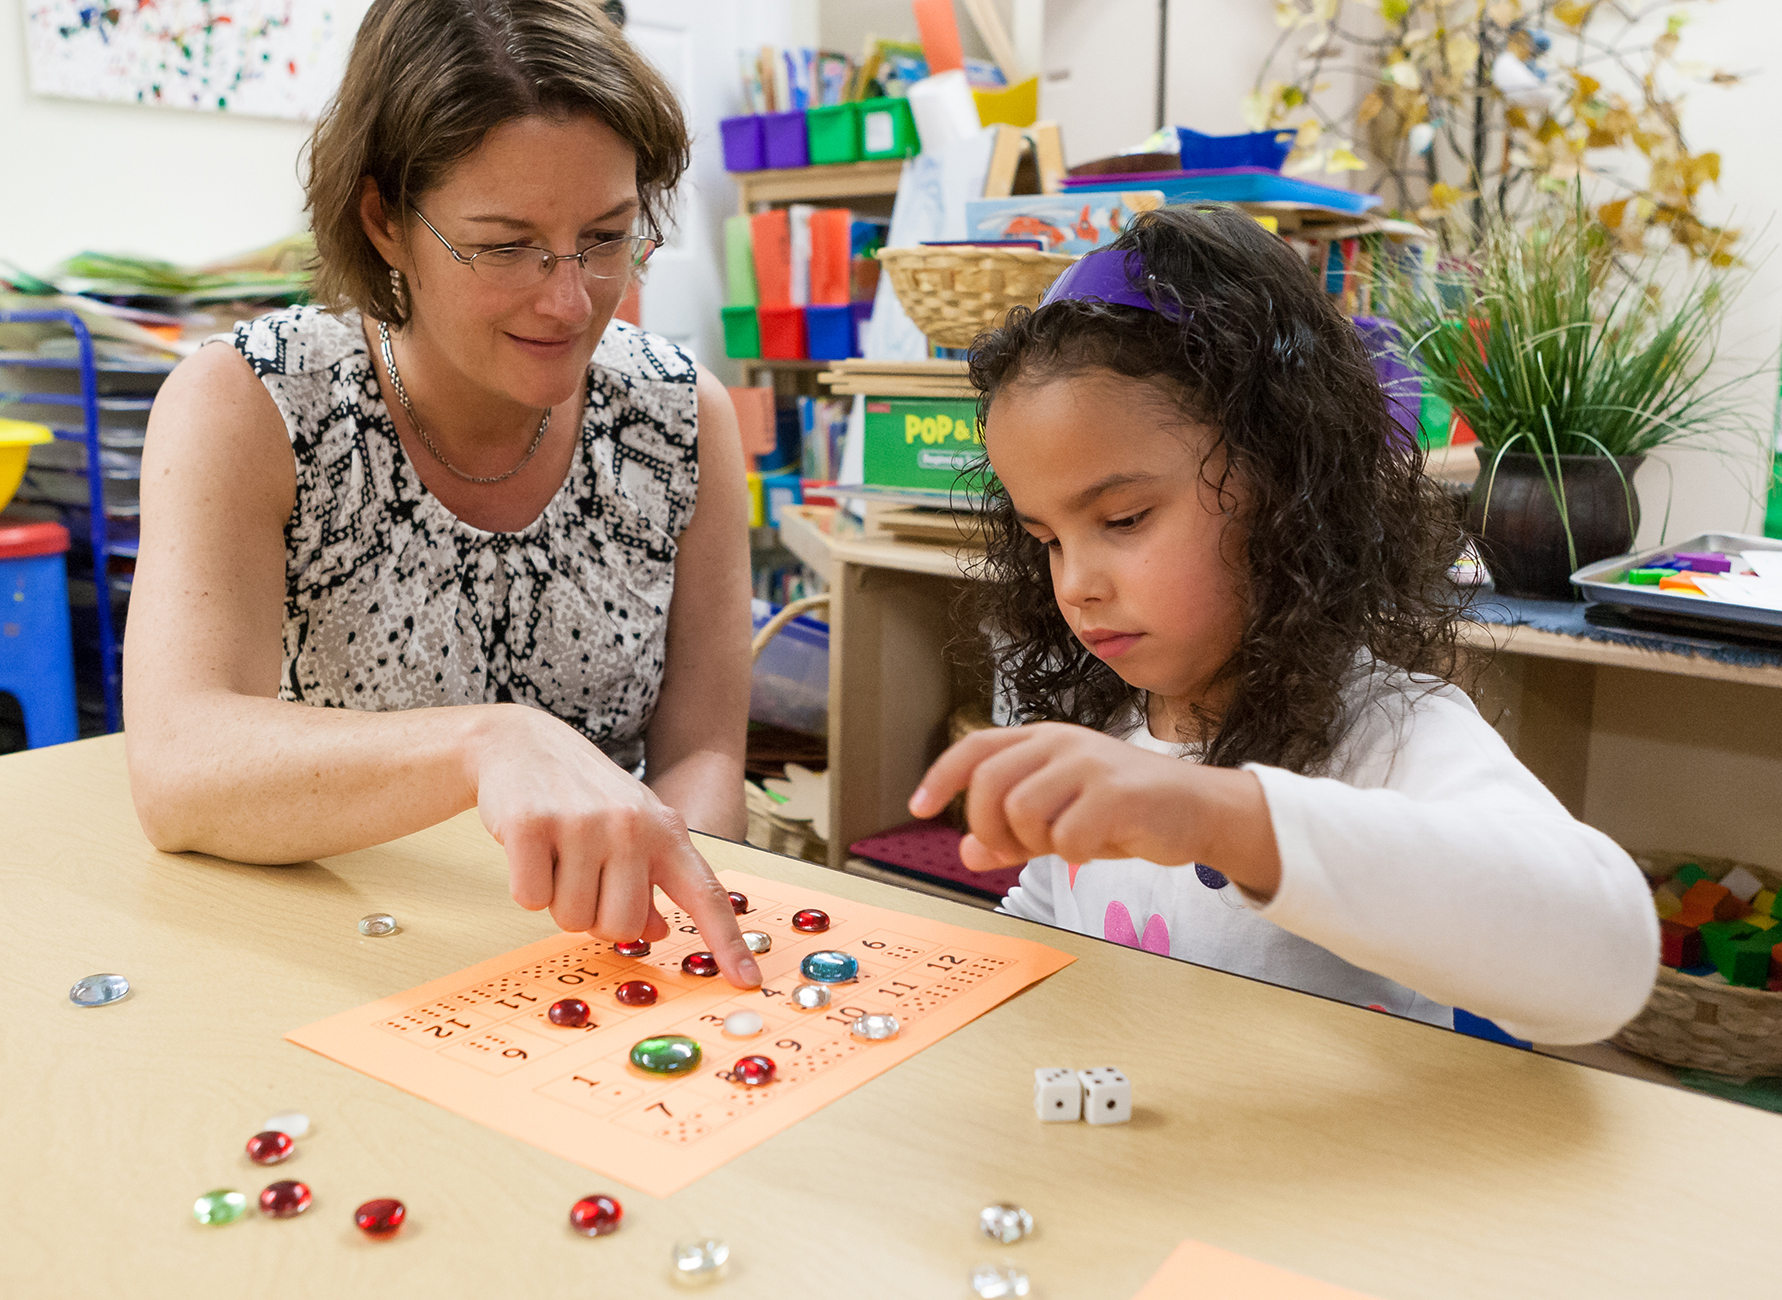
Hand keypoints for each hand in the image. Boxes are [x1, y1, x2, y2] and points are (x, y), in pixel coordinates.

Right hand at [471, 705, 759, 986]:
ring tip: (559, 857)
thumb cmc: (585, 797)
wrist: (523, 742)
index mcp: (666, 831)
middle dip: (598, 918)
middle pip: (623, 928)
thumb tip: (658, 932)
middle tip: (586, 877)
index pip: (705, 895)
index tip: (747, 980)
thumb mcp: (633, 830)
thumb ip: (651, 882)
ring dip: (560, 901)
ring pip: (573, 920)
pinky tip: (531, 850)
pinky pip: (531, 900)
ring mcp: (582, 824)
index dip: (728, 942)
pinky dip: (527, 887)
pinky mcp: (532, 825)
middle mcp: (631, 826)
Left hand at [908, 722, 1281, 896]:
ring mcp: (1090, 764)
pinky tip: (1102, 843)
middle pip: (989, 785)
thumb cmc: (1129, 811)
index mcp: (1044, 740)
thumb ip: (1014, 834)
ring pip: (1022, 812)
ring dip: (1037, 843)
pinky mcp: (1117, 794)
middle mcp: (1062, 743)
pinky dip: (1076, 853)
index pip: (976, 749)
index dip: (940, 778)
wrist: (1201, 811)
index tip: (919, 807)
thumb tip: (967, 851)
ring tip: (1069, 842)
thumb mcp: (1062, 820)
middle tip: (1014, 849)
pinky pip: (1067, 837)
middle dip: (990, 828)